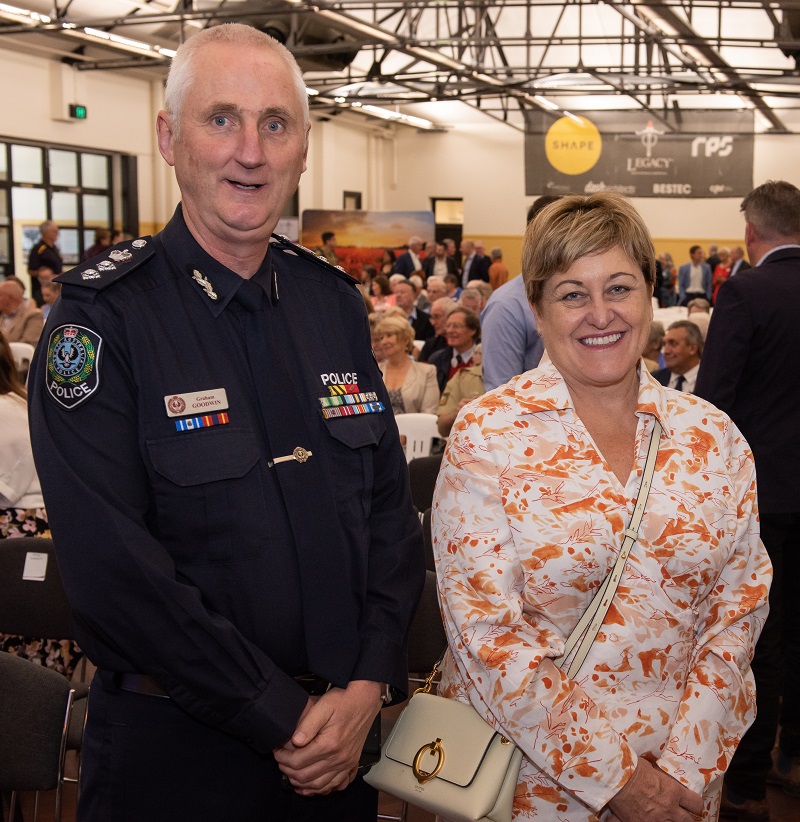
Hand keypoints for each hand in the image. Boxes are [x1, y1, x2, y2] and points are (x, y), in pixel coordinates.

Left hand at [273, 680, 381, 795]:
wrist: (365, 699)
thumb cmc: (343, 700)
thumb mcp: (323, 705)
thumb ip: (307, 724)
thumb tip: (294, 742)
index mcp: (329, 744)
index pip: (298, 761)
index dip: (283, 759)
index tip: (277, 751)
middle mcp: (338, 758)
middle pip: (306, 776)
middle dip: (288, 772)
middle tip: (281, 762)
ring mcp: (346, 763)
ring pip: (319, 785)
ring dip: (302, 784)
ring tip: (291, 775)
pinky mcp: (351, 763)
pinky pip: (336, 785)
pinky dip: (321, 789)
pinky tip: (312, 786)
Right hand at [607, 760, 702, 821]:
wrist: (614, 779)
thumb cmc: (631, 768)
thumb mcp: (651, 768)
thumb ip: (660, 777)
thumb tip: (660, 777)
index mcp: (673, 792)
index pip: (696, 803)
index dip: (694, 804)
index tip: (690, 802)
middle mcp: (669, 809)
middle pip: (689, 821)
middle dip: (686, 817)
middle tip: (680, 813)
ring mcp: (656, 820)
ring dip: (670, 820)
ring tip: (663, 815)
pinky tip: (645, 818)